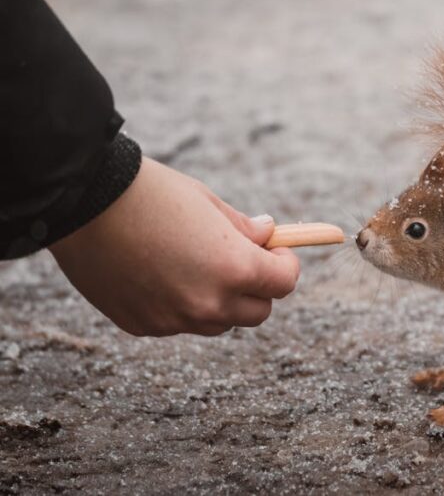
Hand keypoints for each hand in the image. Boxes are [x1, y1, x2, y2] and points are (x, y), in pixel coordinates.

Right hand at [49, 157, 299, 335]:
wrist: (83, 202)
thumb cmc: (151, 194)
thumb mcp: (208, 203)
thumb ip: (244, 229)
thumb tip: (268, 235)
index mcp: (234, 269)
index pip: (284, 284)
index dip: (284, 264)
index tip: (275, 250)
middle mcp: (208, 303)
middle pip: (257, 313)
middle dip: (258, 288)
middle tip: (243, 261)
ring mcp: (173, 320)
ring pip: (218, 322)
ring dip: (221, 301)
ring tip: (197, 265)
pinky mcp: (142, 326)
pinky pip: (178, 323)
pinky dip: (180, 305)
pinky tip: (160, 274)